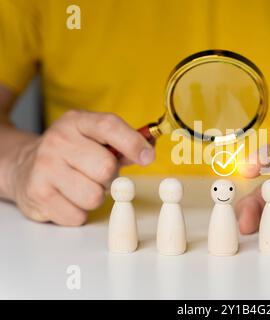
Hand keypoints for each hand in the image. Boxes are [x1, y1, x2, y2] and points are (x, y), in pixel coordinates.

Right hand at [7, 110, 153, 225]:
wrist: (23, 166)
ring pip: (94, 196)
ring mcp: (45, 167)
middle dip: (110, 178)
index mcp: (77, 122)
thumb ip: (124, 144)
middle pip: (106, 168)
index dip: (133, 143)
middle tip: (98, 175)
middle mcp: (58, 140)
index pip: (109, 126)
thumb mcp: (94, 138)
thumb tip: (149, 151)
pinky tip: (68, 198)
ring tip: (82, 186)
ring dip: (95, 197)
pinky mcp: (38, 193)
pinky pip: (77, 215)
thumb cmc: (71, 153)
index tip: (148, 158)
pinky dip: (78, 213)